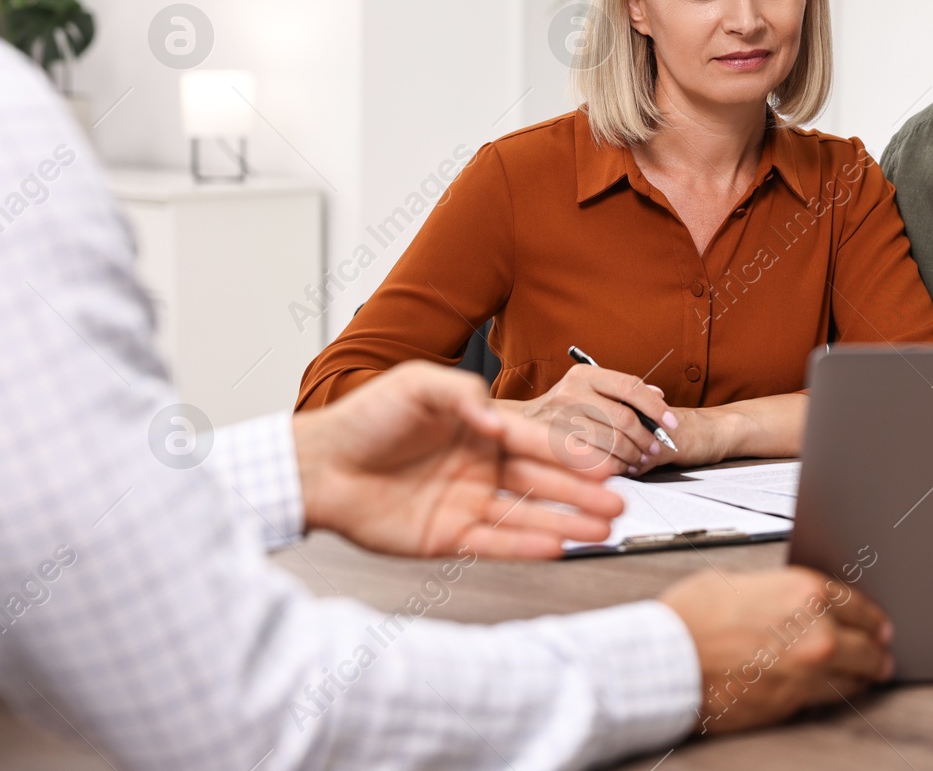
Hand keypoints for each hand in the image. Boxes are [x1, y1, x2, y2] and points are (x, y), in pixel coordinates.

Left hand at [295, 361, 624, 558]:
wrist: (317, 466)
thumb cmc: (363, 419)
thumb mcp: (415, 385)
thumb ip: (462, 394)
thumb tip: (496, 418)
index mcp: (478, 429)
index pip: (533, 441)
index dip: (568, 452)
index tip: (600, 461)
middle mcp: (479, 467)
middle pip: (541, 482)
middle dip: (581, 493)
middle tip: (616, 501)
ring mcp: (466, 504)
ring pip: (527, 516)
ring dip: (565, 523)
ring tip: (601, 529)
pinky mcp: (447, 537)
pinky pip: (495, 544)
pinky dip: (526, 546)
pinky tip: (556, 547)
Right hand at [500, 364, 678, 475]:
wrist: (519, 424)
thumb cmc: (562, 408)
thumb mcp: (589, 389)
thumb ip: (622, 391)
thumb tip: (659, 395)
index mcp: (584, 375)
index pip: (630, 386)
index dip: (656, 407)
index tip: (671, 423)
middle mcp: (570, 392)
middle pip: (624, 418)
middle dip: (646, 438)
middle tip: (656, 448)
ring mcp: (559, 419)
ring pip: (611, 442)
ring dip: (633, 456)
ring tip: (640, 460)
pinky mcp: (553, 445)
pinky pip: (594, 460)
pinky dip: (614, 468)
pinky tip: (620, 469)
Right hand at [658, 567, 894, 734]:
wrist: (669, 659)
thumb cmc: (692, 617)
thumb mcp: (741, 583)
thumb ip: (778, 593)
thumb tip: (792, 603)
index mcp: (805, 591)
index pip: (858, 604)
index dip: (871, 616)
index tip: (878, 624)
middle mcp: (817, 630)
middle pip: (867, 643)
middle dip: (877, 648)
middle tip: (883, 653)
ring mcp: (808, 670)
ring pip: (855, 675)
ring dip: (864, 675)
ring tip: (871, 675)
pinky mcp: (793, 701)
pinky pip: (828, 698)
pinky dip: (837, 693)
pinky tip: (839, 691)